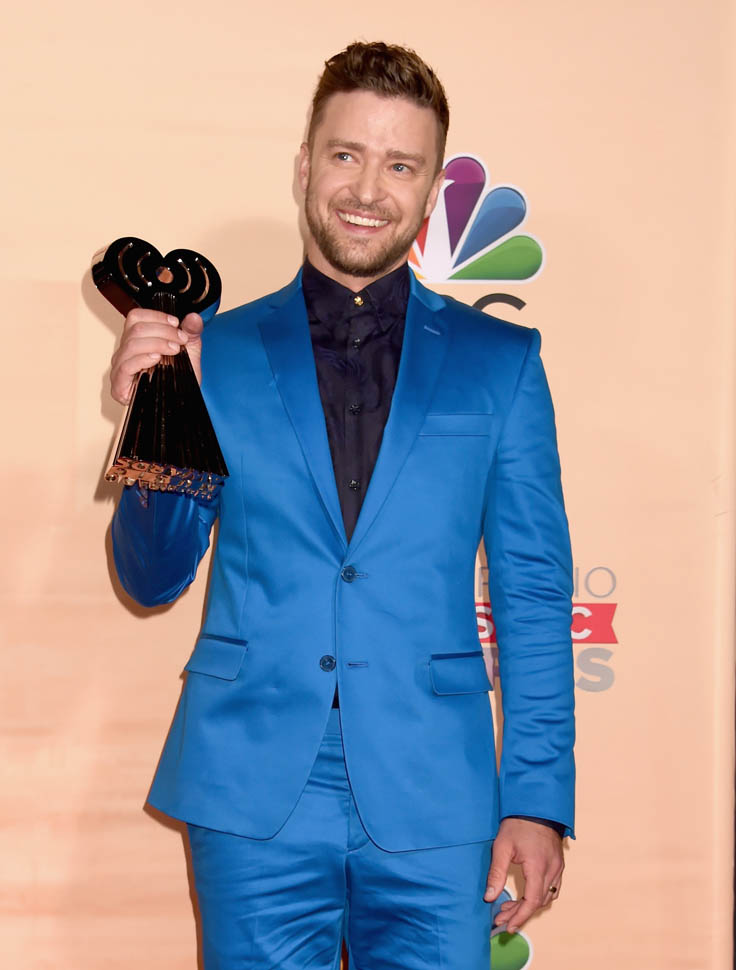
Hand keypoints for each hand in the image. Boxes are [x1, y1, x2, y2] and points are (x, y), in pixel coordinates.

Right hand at [110, 309, 203, 404]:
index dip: (156, 316)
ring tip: (174, 350)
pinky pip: (126, 365)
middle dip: (163, 331)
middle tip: (181, 340)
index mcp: (137, 340)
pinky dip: (143, 359)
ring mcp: (120, 367)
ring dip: (157, 343)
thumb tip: (194, 317)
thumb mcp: (190, 352)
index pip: (136, 317)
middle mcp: (125, 352)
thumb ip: (191, 332)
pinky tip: (157, 359)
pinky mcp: (119, 385)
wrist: (181, 404)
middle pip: (135, 328)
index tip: (176, 323)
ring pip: (131, 344)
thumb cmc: (179, 379)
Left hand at [484, 817, 563, 933]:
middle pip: (539, 901)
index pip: (533, 900)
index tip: (508, 926)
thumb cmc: (518, 823)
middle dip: (520, 912)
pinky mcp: (558, 864)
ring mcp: (558, 867)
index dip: (520, 916)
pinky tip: (526, 896)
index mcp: (538, 866)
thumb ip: (496, 873)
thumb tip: (489, 897)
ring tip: (509, 907)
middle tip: (501, 917)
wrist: (536, 806)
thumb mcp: (502, 846)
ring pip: (547, 896)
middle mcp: (552, 869)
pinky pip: (552, 887)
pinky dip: (539, 896)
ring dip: (529, 905)